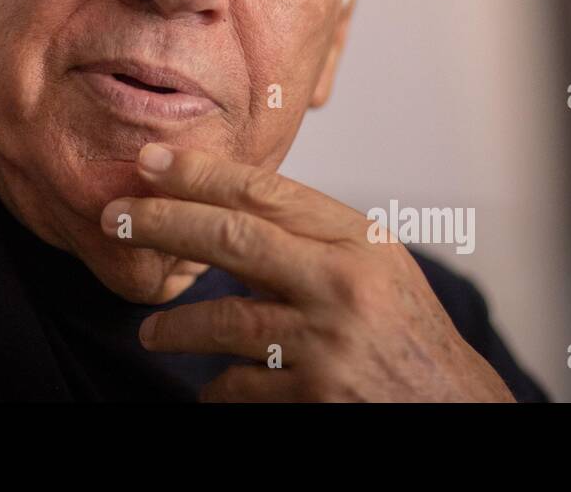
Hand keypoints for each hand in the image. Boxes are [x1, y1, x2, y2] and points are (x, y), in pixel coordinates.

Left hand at [99, 143, 514, 401]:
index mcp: (356, 241)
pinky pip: (240, 385)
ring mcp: (328, 341)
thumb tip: (225, 207)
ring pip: (224, 321)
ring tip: (151, 333)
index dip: (201, 173)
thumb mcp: (375, 268)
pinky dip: (217, 386)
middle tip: (113, 218)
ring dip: (175, 328)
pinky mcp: (316, 396)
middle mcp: (342, 283)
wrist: (457, 411)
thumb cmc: (408, 336)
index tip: (151, 160)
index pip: (266, 192)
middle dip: (163, 223)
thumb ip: (311, 239)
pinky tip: (210, 387)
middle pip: (232, 238)